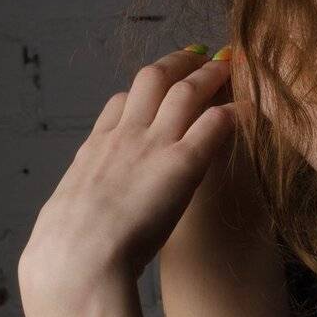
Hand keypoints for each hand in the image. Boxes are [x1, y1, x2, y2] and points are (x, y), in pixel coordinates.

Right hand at [19, 47, 236, 301]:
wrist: (77, 262)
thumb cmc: (67, 253)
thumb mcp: (66, 214)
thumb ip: (80, 204)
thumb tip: (72, 216)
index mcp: (95, 150)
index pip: (118, 104)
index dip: (141, 91)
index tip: (157, 85)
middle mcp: (125, 138)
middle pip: (152, 79)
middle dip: (177, 62)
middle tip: (199, 54)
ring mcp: (154, 147)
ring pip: (185, 91)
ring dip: (210, 74)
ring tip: (230, 65)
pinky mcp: (183, 165)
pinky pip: (215, 124)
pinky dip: (234, 111)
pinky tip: (250, 107)